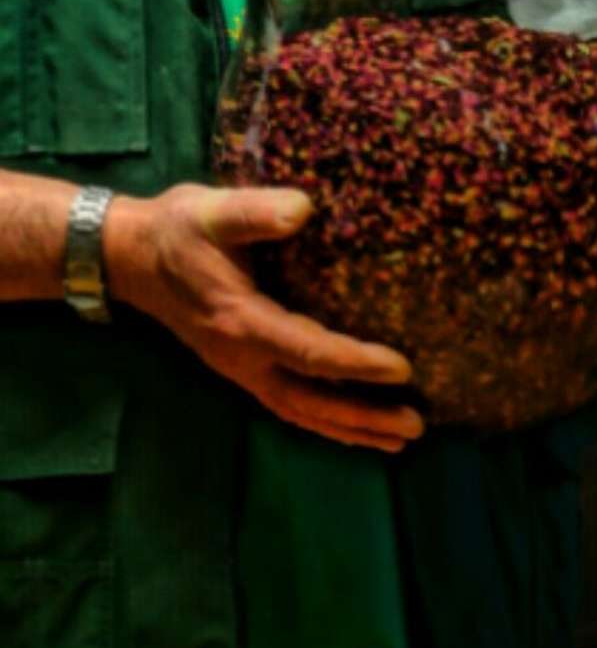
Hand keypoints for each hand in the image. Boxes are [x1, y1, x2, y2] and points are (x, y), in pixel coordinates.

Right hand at [103, 184, 423, 452]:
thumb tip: (303, 209)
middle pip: (308, 399)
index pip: (307, 350)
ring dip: (349, 428)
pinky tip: (357, 427)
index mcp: (240, 320)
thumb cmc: (178, 229)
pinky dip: (325, 420)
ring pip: (299, 410)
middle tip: (415, 426)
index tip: (403, 369)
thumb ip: (256, 212)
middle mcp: (241, 356)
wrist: (129, 256)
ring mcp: (240, 367)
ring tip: (400, 438)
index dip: (355, 363)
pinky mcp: (242, 366)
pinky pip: (289, 403)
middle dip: (362, 416)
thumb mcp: (213, 211)